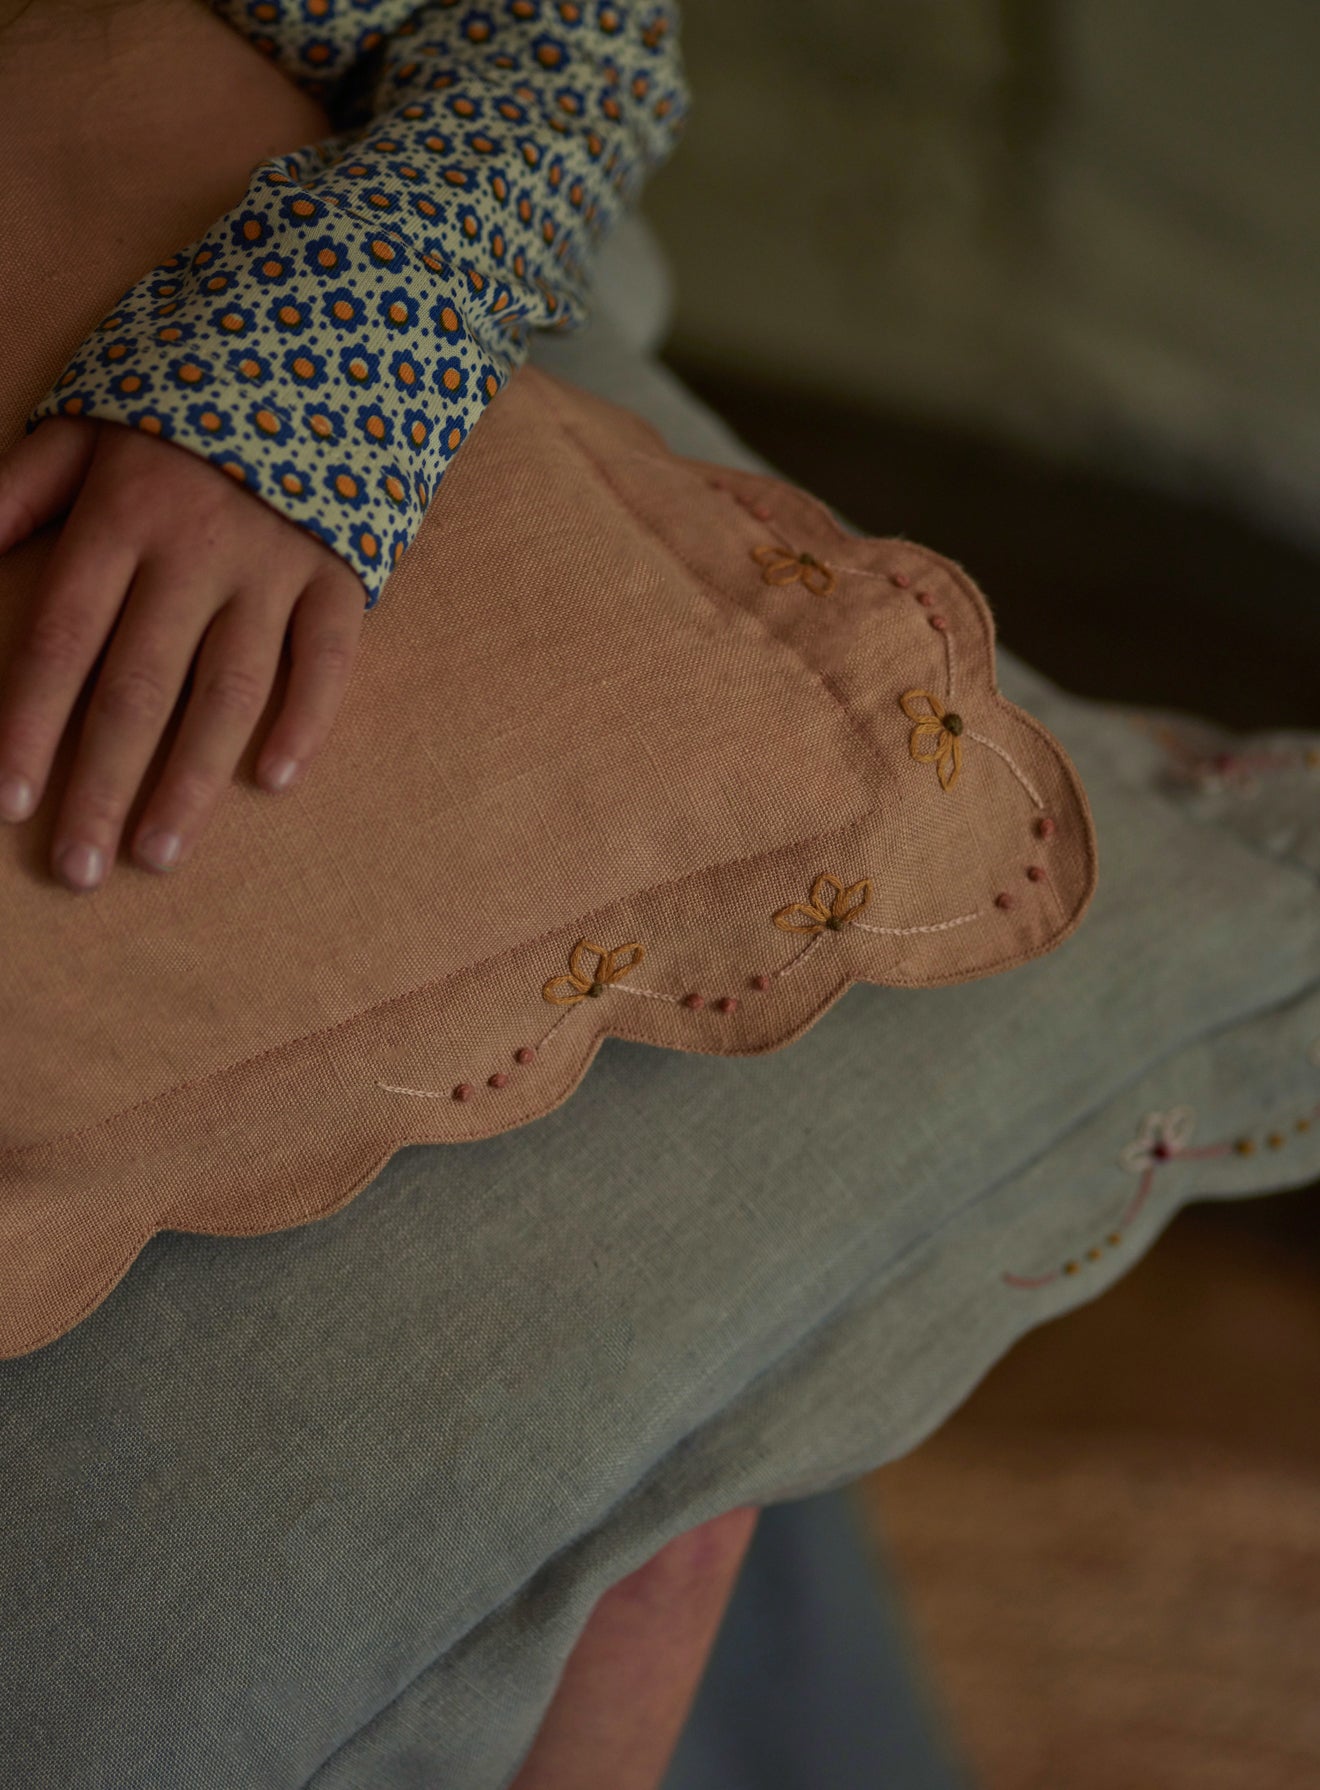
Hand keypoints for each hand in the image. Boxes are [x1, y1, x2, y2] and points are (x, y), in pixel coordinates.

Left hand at [0, 416, 365, 890]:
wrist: (319, 339)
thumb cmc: (180, 396)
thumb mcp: (82, 424)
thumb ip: (16, 494)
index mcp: (120, 515)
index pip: (61, 640)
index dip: (29, 725)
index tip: (6, 802)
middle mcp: (194, 549)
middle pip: (139, 687)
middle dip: (103, 785)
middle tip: (79, 868)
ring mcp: (273, 565)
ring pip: (228, 690)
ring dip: (191, 779)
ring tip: (159, 854)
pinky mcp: (340, 572)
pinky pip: (325, 658)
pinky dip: (304, 719)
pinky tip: (271, 782)